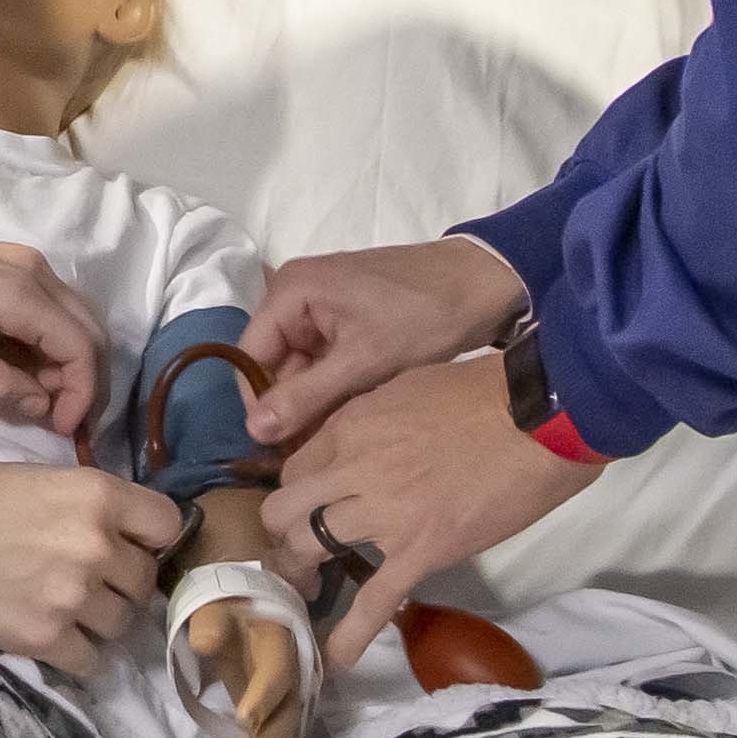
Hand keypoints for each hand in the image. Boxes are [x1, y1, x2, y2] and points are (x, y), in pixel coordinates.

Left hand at [0, 191, 107, 440]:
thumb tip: (41, 407)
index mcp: (19, 294)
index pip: (81, 348)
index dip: (82, 395)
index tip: (62, 428)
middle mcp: (35, 270)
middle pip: (90, 331)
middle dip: (83, 381)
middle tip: (57, 418)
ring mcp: (26, 261)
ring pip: (75, 318)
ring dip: (67, 361)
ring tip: (37, 396)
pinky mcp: (13, 261)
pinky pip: (52, 305)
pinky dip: (50, 340)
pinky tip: (24, 365)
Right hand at [0, 453, 177, 676]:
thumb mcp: (42, 478)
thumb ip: (91, 507)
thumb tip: (127, 538)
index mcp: (98, 495)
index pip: (168, 525)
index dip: (148, 536)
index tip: (128, 544)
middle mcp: (96, 546)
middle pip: (145, 580)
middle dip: (120, 582)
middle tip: (84, 579)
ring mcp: (73, 596)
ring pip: (121, 624)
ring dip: (100, 620)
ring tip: (63, 608)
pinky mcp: (45, 638)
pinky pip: (89, 659)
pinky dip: (75, 651)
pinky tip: (50, 633)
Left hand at [178, 589, 311, 737]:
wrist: (244, 597)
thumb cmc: (225, 602)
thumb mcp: (216, 602)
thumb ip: (211, 622)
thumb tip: (202, 643)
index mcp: (279, 640)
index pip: (277, 671)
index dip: (264, 696)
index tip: (244, 720)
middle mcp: (293, 669)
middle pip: (290, 710)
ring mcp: (288, 691)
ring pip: (288, 728)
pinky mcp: (279, 706)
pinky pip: (279, 734)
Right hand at [239, 236, 527, 447]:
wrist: (486, 285)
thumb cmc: (424, 316)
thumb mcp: (364, 361)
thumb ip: (306, 396)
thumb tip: (254, 430)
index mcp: (290, 292)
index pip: (250, 357)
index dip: (261, 404)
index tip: (281, 449)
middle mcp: (296, 295)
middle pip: (275, 365)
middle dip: (294, 407)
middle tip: (316, 452)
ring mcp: (322, 308)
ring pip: (302, 369)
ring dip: (318, 401)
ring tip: (341, 437)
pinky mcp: (346, 322)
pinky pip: (325, 362)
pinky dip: (337, 388)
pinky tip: (355, 415)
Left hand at [262, 355, 590, 661]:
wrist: (539, 419)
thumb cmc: (483, 393)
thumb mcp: (405, 386)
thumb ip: (370, 419)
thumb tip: (359, 442)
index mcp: (350, 426)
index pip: (295, 467)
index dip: (298, 491)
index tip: (310, 506)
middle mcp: (352, 469)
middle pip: (284, 509)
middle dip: (282, 533)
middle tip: (296, 550)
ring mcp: (383, 514)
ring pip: (310, 547)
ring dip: (302, 572)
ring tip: (306, 590)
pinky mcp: (420, 552)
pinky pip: (374, 599)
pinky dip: (351, 634)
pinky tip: (336, 657)